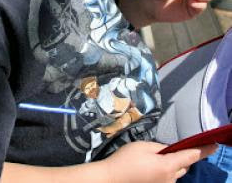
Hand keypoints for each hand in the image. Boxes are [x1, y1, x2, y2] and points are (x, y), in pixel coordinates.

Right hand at [101, 140, 216, 182]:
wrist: (111, 179)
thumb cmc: (126, 160)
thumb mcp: (144, 146)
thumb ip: (161, 147)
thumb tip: (170, 151)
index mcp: (167, 166)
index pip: (190, 156)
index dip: (203, 150)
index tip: (214, 145)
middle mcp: (169, 180)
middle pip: (183, 167)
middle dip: (178, 158)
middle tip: (161, 152)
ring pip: (174, 174)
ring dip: (169, 166)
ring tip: (149, 162)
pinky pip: (167, 179)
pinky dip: (163, 173)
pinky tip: (147, 169)